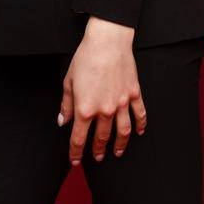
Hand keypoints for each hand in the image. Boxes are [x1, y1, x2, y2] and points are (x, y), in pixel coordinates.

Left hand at [59, 18, 146, 164]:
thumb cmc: (85, 59)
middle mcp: (104, 110)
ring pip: (123, 131)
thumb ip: (66, 105)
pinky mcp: (133, 94)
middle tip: (97, 157)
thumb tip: (63, 121)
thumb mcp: (69, 82)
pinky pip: (139, 114)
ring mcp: (121, 103)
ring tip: (117, 152)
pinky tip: (138, 132)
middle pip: (101, 138)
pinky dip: (140, 125)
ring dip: (120, 145)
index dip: (76, 152)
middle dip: (98, 150)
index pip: (79, 138)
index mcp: (85, 108)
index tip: (75, 160)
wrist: (107, 42)